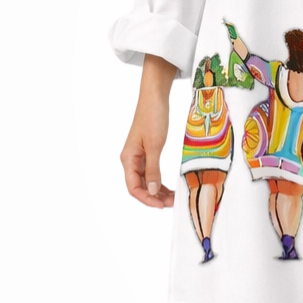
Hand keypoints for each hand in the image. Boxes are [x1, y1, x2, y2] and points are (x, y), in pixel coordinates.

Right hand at [120, 53, 176, 207]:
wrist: (154, 97)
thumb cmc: (153, 117)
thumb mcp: (155, 145)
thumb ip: (153, 170)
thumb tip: (153, 191)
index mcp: (128, 159)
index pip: (133, 188)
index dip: (147, 199)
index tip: (161, 205)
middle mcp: (131, 160)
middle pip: (139, 187)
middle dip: (154, 197)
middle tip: (172, 203)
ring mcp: (138, 157)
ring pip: (146, 182)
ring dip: (158, 191)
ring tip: (173, 198)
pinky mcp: (146, 153)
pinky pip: (151, 173)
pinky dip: (159, 182)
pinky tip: (169, 188)